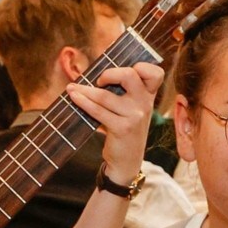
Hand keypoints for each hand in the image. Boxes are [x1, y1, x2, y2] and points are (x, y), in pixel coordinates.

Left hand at [67, 60, 164, 185]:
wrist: (126, 161)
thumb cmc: (124, 130)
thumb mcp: (131, 110)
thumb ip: (123, 91)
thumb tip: (92, 73)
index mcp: (149, 96)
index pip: (155, 73)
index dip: (141, 66)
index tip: (124, 68)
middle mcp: (145, 104)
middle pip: (130, 75)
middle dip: (110, 73)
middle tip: (99, 80)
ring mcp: (135, 116)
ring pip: (105, 95)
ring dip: (84, 90)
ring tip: (72, 88)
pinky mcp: (122, 128)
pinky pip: (97, 110)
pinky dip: (82, 101)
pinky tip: (73, 96)